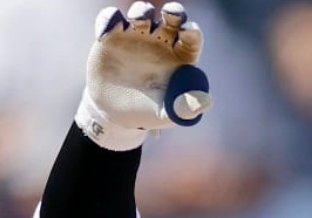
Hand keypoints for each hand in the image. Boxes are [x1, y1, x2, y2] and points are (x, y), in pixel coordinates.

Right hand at [77, 2, 212, 150]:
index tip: (188, 30)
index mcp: (181, 55)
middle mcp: (162, 40)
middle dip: (173, 12)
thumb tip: (206, 102)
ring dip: (141, 11)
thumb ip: (187, 107)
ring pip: (142, 13)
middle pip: (171, 18)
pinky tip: (105, 35)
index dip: (192, 31)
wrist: (117, 113)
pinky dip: (108, 20)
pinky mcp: (112, 36)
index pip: (191, 37)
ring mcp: (137, 35)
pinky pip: (110, 19)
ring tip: (139, 20)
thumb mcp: (169, 113)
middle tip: (172, 13)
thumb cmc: (150, 111)